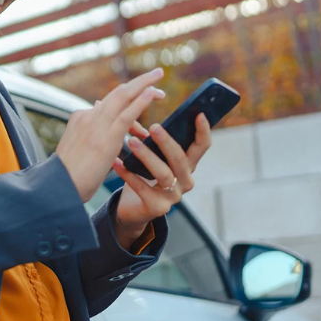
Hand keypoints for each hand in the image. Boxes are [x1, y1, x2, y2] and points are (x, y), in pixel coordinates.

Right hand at [55, 68, 166, 201]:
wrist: (60, 185)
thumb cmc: (69, 174)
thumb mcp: (79, 148)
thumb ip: (91, 134)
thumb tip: (101, 127)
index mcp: (80, 119)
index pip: (108, 103)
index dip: (128, 96)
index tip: (141, 93)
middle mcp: (87, 116)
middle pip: (117, 92)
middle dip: (139, 82)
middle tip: (157, 75)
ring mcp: (96, 124)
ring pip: (123, 97)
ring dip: (144, 86)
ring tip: (161, 89)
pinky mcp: (106, 137)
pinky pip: (127, 114)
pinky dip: (140, 101)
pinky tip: (152, 94)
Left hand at [111, 113, 213, 243]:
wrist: (132, 209)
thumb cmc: (143, 177)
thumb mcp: (152, 157)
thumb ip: (152, 139)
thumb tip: (138, 110)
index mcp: (187, 165)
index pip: (201, 147)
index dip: (203, 131)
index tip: (199, 113)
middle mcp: (185, 181)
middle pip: (181, 159)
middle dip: (167, 142)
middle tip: (154, 126)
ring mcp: (173, 196)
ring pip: (163, 174)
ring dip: (147, 156)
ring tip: (131, 141)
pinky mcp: (157, 208)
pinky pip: (142, 188)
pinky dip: (128, 174)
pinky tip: (116, 162)